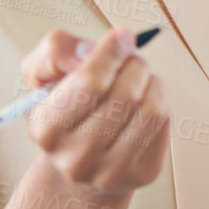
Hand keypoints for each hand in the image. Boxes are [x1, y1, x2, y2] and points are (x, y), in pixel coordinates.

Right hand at [18, 26, 170, 196]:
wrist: (81, 157)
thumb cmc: (65, 106)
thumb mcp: (44, 74)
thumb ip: (55, 51)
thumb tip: (87, 49)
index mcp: (47, 131)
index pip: (89, 83)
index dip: (111, 51)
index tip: (121, 35)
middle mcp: (76, 159)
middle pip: (125, 94)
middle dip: (133, 63)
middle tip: (130, 57)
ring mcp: (111, 171)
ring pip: (150, 107)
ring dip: (149, 80)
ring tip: (137, 77)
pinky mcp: (142, 173)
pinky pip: (164, 121)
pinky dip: (159, 98)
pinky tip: (144, 98)